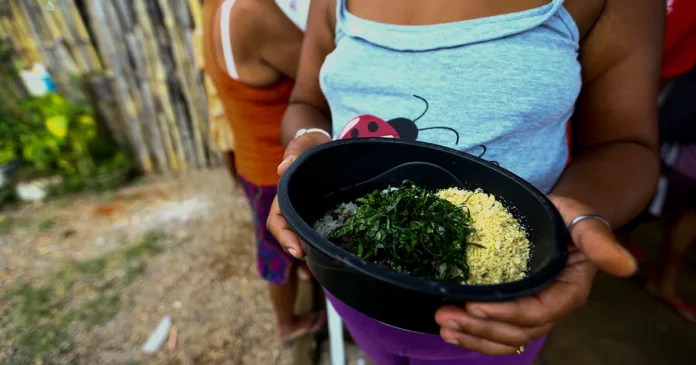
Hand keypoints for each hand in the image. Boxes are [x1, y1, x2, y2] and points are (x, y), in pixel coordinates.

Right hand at [268, 132, 331, 257]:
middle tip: (314, 260)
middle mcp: (296, 209)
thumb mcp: (302, 145)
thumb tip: (282, 169)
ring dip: (316, 247)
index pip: (277, 221)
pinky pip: (327, 229)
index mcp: (285, 197)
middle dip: (299, 248)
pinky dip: (333, 239)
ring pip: (308, 235)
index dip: (284, 237)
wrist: (323, 146)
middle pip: (292, 235)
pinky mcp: (327, 214)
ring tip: (331, 257)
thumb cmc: (309, 145)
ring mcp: (311, 213)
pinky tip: (347, 246)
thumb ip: (294, 154)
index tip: (296, 250)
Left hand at [435, 196, 636, 354]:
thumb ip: (599, 241)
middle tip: (446, 316)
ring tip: (444, 326)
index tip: (475, 306)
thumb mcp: (584, 219)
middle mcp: (550, 306)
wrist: (559, 215)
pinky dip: (475, 334)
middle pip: (518, 331)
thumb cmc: (570, 215)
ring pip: (506, 337)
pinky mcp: (513, 307)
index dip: (508, 314)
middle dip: (481, 328)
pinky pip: (497, 331)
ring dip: (473, 336)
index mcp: (568, 291)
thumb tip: (627, 265)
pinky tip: (451, 329)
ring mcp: (531, 309)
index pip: (538, 311)